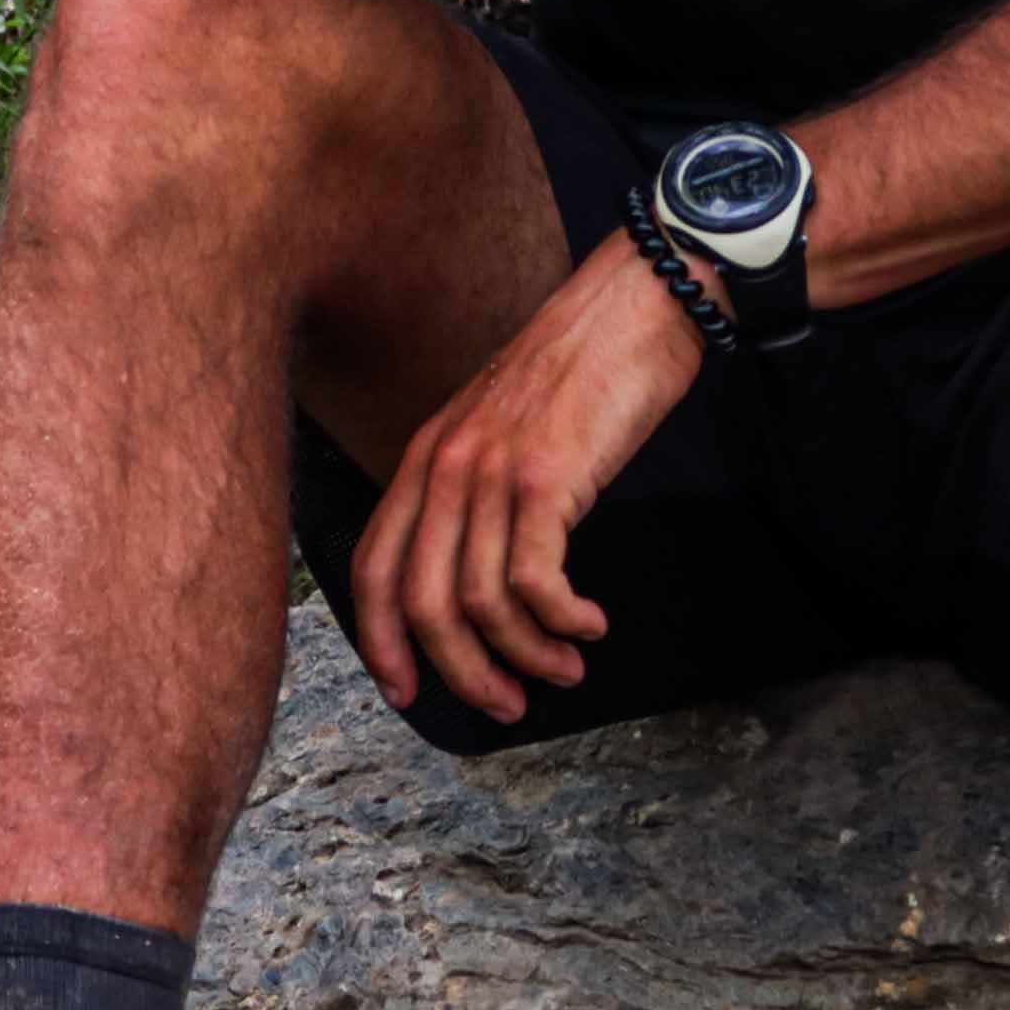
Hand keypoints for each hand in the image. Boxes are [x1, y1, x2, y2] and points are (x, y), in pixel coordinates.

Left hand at [349, 232, 704, 724]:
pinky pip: (537, 583)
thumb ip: (478, 489)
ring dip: (528, 655)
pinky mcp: (547, 478)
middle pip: (424, 603)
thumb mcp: (504, 428)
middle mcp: (445, 466)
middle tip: (507, 703)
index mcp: (425, 457)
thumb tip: (483, 578)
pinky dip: (564, 621)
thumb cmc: (583, 369)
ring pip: (483, 604)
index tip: (411, 694)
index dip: (383, 644)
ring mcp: (493, 471)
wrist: (635, 305)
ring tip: (567, 667)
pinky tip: (592, 623)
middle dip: (463, 673)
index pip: (374, 569)